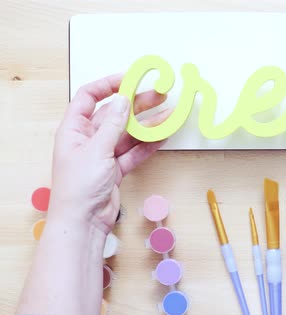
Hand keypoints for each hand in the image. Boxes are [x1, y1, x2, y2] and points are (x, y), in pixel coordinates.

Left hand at [48, 74, 171, 234]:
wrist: (83, 222)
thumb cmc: (79, 187)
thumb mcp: (97, 150)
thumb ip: (113, 124)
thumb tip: (123, 99)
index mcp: (74, 129)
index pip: (89, 97)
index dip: (108, 85)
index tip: (130, 79)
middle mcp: (88, 139)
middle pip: (114, 114)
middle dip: (137, 104)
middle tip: (160, 96)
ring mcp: (103, 154)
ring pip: (128, 133)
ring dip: (148, 124)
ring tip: (169, 115)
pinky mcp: (116, 169)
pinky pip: (134, 151)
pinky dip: (148, 144)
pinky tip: (163, 136)